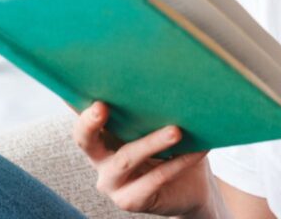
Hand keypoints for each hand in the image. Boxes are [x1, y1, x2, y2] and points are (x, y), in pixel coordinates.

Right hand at [73, 101, 215, 216]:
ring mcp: (113, 183)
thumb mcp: (163, 125)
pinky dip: (179, 163)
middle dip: (90, 123)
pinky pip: (155, 179)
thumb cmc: (175, 148)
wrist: (192, 188)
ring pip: (126, 159)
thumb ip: (155, 109)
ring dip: (152, 142)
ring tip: (176, 131)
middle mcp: (101, 160)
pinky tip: (198, 150)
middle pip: (86, 141)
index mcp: (104, 136)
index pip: (85, 119)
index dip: (81, 109)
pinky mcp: (130, 200)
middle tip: (101, 107)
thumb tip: (169, 80)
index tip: (91, 94)